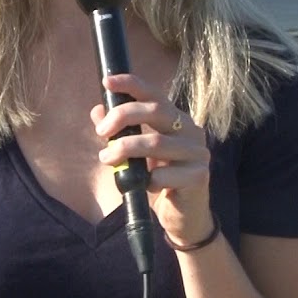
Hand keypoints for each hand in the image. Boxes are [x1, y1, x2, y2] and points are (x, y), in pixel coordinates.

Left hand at [92, 73, 212, 245]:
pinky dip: (149, 179)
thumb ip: (118, 131)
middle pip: (156, 110)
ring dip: (126, 149)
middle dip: (123, 116)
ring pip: (157, 142)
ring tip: (107, 158)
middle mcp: (190, 129)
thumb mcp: (135, 153)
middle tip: (101, 133)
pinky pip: (166, 174)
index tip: (106, 81)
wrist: (184, 216)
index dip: (131, 84)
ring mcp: (198, 152)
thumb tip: (97, 110)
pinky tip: (145, 185)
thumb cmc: (159, 180)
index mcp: (176, 119)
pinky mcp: (200, 175)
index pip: (155, 94)